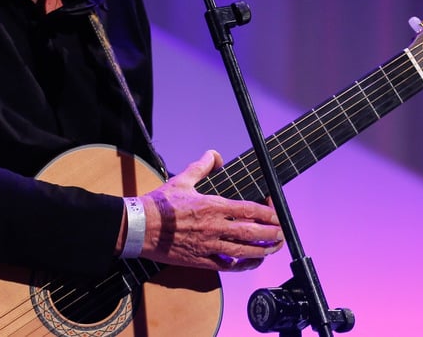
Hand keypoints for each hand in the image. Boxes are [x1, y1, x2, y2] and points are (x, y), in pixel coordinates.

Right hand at [139, 150, 283, 270]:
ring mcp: (209, 246)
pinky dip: (243, 265)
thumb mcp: (182, 179)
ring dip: (263, 250)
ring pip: (244, 251)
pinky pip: (228, 266)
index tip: (276, 212)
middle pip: (252, 233)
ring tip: (275, 247)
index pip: (248, 210)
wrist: (140, 228)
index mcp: (212, 206)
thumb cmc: (159, 205)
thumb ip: (202, 166)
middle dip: (272, 233)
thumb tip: (216, 155)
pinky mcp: (201, 261)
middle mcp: (214, 227)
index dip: (267, 212)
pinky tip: (252, 262)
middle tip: (283, 232)